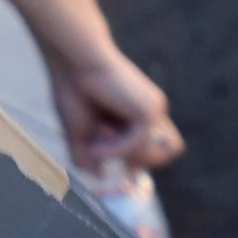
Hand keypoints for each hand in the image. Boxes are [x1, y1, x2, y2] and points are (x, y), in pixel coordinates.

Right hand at [45, 33, 180, 184]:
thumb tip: (100, 175)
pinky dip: (113, 149)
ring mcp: (153, 110)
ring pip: (152, 156)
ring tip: (96, 141)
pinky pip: (136, 146)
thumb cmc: (73, 90)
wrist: (73, 62)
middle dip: (134, 161)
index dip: (140, 163)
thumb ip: (90, 156)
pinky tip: (95, 138)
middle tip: (105, 152)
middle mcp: (151, 111)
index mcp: (139, 113)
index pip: (159, 148)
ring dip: (120, 156)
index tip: (116, 167)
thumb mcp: (80, 132)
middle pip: (164, 154)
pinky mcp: (148, 111)